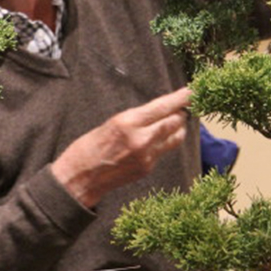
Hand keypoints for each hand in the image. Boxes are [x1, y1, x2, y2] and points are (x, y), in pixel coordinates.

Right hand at [50, 88, 190, 207]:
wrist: (78, 179)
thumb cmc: (88, 147)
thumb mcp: (111, 123)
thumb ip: (137, 118)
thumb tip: (159, 111)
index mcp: (128, 123)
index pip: (163, 107)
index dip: (180, 98)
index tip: (192, 91)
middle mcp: (141, 140)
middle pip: (175, 122)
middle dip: (181, 112)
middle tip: (184, 104)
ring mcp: (147, 157)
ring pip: (175, 137)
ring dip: (178, 127)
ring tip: (176, 119)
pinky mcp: (147, 169)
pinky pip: (164, 151)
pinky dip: (165, 141)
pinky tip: (159, 137)